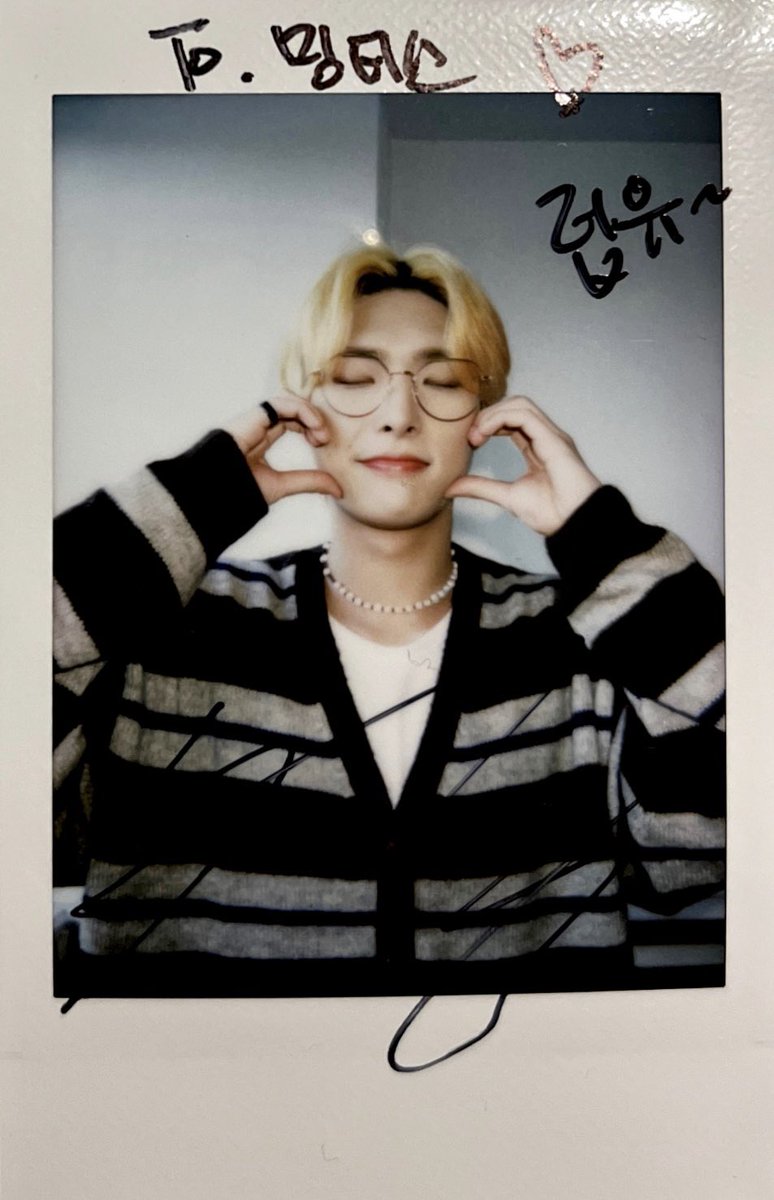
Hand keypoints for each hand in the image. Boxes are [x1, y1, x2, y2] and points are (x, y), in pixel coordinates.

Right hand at [223, 396, 342, 506]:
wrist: (214, 494)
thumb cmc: (240, 491)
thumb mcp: (283, 485)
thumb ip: (309, 482)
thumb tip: (339, 490)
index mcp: (261, 439)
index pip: (291, 421)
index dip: (310, 426)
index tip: (322, 442)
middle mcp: (257, 426)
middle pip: (291, 408)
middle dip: (313, 418)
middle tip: (324, 438)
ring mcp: (253, 420)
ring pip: (287, 401)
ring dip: (309, 413)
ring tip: (320, 433)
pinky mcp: (251, 418)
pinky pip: (280, 403)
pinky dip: (301, 410)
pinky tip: (313, 425)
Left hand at [444, 396, 601, 536]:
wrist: (577, 524)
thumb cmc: (553, 513)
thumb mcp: (506, 497)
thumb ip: (480, 488)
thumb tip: (451, 487)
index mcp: (536, 447)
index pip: (510, 421)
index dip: (487, 424)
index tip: (470, 442)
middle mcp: (545, 436)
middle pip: (514, 406)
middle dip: (487, 415)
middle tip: (470, 437)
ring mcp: (551, 435)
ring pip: (519, 404)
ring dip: (492, 414)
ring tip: (475, 434)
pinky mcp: (553, 439)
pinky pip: (524, 414)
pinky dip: (500, 418)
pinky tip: (485, 432)